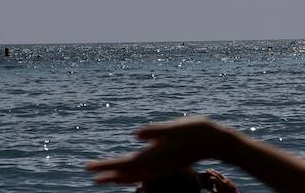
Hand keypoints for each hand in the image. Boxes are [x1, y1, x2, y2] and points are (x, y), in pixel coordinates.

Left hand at [86, 117, 233, 184]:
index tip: (89, 169)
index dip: (106, 166)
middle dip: (107, 173)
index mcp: (154, 155)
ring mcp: (161, 165)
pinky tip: (129, 173)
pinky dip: (131, 174)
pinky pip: (143, 172)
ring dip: (118, 176)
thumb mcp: (175, 128)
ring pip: (134, 175)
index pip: (124, 164)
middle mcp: (156, 164)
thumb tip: (135, 134)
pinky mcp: (166, 164)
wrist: (216, 142)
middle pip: (126, 172)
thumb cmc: (196, 132)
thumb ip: (155, 132)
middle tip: (88, 173)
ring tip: (103, 177)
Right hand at [202, 168, 238, 192]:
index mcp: (220, 185)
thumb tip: (211, 189)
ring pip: (220, 174)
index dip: (210, 178)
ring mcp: (227, 180)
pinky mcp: (229, 180)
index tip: (208, 179)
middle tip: (207, 170)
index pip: (214, 178)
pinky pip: (223, 176)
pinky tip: (218, 174)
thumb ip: (213, 191)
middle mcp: (224, 181)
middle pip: (217, 175)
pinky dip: (220, 174)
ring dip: (216, 172)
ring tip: (212, 170)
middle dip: (212, 172)